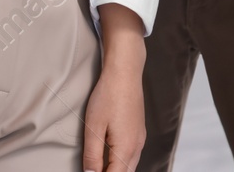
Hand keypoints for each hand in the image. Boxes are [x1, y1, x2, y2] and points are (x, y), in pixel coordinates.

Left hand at [83, 50, 145, 171]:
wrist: (125, 72)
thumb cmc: (108, 96)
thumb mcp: (94, 127)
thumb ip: (92, 155)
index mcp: (126, 148)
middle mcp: (137, 146)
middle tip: (94, 171)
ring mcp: (140, 138)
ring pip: (131, 165)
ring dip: (117, 170)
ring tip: (101, 168)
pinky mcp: (139, 131)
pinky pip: (133, 155)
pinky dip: (123, 163)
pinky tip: (112, 158)